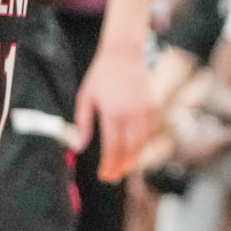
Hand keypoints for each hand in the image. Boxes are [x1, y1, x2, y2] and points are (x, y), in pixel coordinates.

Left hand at [74, 40, 157, 179]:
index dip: (109, 165)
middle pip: (129, 150)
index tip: (104, 175)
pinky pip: (150, 132)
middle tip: (113, 176)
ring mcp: (145, 111)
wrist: (124, 53)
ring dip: (134, 159)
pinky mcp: (153, 106)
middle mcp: (131, 115)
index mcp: (113, 114)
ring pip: (142, 144)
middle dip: (121, 167)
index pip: (113, 149)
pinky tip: (135, 151)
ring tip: (124, 168)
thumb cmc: (102, 75)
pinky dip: (144, 145)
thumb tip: (78, 147)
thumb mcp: (86, 97)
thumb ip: (83, 124)